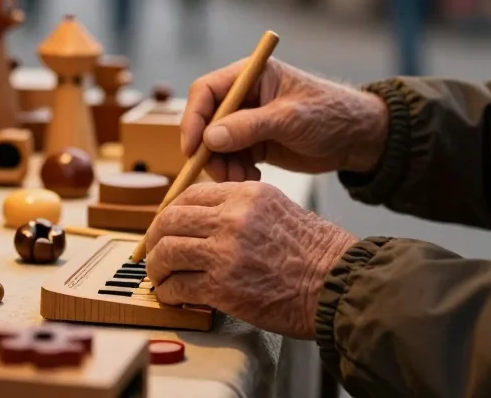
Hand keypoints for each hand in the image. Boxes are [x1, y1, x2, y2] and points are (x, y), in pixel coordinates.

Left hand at [145, 181, 355, 338]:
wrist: (336, 283)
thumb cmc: (313, 251)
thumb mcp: (276, 207)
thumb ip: (239, 207)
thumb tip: (201, 218)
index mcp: (245, 194)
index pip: (189, 195)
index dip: (170, 213)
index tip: (166, 228)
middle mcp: (231, 218)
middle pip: (170, 220)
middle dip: (154, 239)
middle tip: (153, 253)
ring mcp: (225, 252)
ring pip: (167, 252)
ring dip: (157, 267)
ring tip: (160, 277)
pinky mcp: (223, 287)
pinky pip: (179, 286)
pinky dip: (169, 292)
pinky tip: (173, 296)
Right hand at [182, 58, 388, 180]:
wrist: (358, 138)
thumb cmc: (330, 114)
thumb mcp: (290, 119)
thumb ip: (249, 127)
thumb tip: (209, 138)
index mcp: (250, 76)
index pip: (206, 91)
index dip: (193, 118)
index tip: (192, 147)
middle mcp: (244, 96)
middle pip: (206, 121)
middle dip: (208, 149)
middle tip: (220, 174)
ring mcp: (247, 121)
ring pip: (215, 144)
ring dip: (222, 165)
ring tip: (242, 181)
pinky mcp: (254, 143)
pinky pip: (231, 158)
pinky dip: (234, 172)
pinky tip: (252, 180)